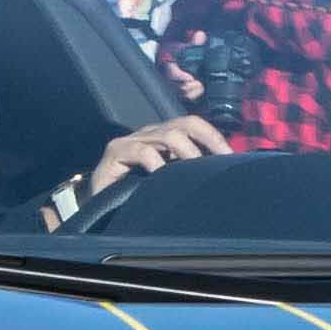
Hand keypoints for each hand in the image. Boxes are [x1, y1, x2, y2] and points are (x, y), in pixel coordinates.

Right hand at [82, 113, 230, 196]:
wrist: (99, 206)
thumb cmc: (135, 195)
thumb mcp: (167, 182)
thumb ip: (188, 173)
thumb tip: (220, 175)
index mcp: (164, 138)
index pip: (194, 125)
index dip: (214, 137)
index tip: (231, 157)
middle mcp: (150, 134)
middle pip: (185, 123)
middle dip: (207, 139)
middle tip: (219, 162)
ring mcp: (131, 141)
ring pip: (167, 135)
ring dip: (187, 152)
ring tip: (196, 170)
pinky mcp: (115, 153)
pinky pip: (141, 151)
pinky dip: (156, 163)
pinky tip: (162, 177)